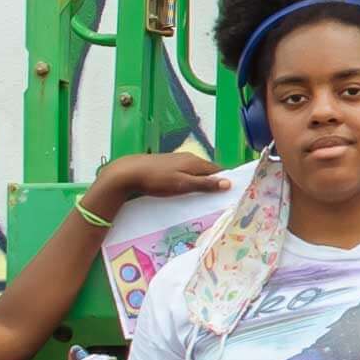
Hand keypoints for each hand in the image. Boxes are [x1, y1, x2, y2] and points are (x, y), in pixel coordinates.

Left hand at [79, 144, 222, 222]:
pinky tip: (184, 192)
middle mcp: (189, 158)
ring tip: (202, 199)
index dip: (225, 181)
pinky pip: (185, 174)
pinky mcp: (167, 165)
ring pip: (196, 173)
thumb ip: (205, 184)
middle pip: (208, 171)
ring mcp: (177, 160)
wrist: (129, 173)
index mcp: (195, 162)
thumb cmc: (157, 180)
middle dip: (213, 183)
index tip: (230, 195)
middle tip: (217, 200)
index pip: (218, 170)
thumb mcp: (182, 184)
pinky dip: (189, 182)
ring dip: (201, 184)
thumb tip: (228, 182)